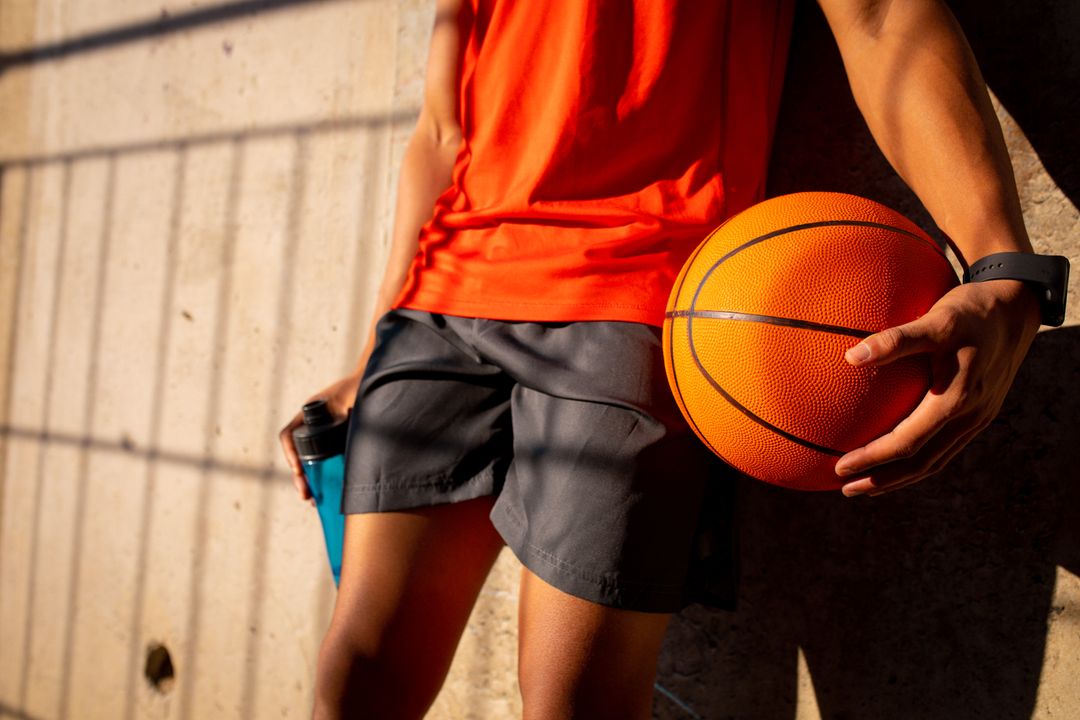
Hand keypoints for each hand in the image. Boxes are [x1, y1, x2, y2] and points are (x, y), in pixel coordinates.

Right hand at [279, 371, 362, 504]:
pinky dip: (326, 477)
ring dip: (312, 481)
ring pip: (311, 462)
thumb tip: (342, 422)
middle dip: (300, 477)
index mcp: (309, 414)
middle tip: (306, 495)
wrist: (375, 384)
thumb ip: (344, 409)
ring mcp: (324, 436)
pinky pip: (327, 463)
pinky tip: (332, 492)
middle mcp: (312, 427)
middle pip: (298, 455)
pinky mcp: (337, 444)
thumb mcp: (350, 398)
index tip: (298, 469)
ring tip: (316, 500)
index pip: (288, 435)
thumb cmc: (360, 387)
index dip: (290, 453)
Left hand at [836, 279, 1040, 496]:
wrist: (1015, 310)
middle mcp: (969, 416)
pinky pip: (945, 447)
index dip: (874, 458)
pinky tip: (896, 457)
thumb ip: (896, 339)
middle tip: (846, 488)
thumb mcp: (935, 320)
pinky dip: (918, 459)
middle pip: (922, 463)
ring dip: (899, 477)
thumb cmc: (969, 312)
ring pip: (935, 461)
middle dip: (882, 480)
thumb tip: (851, 356)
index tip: (840, 466)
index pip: (908, 442)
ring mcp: (977, 418)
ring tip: (866, 484)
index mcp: (956, 399)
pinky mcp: (979, 414)